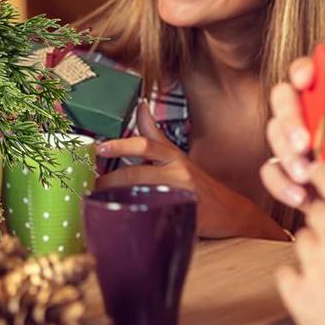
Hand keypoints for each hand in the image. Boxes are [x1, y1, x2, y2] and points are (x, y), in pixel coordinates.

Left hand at [96, 103, 285, 239]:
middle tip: (91, 185)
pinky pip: (153, 216)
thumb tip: (140, 107)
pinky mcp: (183, 217)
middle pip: (137, 174)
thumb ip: (155, 135)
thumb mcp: (177, 155)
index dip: (121, 145)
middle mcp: (178, 173)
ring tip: (99, 200)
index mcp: (173, 157)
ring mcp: (181, 196)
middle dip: (110, 180)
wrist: (233, 212)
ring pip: (142, 194)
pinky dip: (135, 215)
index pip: (145, 145)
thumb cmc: (198, 182)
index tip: (99, 148)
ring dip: (118, 197)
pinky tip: (121, 217)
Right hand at [261, 56, 314, 210]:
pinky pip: (272, 172)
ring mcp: (301, 144)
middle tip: (304, 144)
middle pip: (283, 100)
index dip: (301, 70)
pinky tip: (300, 196)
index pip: (309, 71)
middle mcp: (313, 114)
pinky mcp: (295, 175)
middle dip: (289, 120)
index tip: (304, 81)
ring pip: (274, 135)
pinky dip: (279, 183)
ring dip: (285, 154)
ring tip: (304, 176)